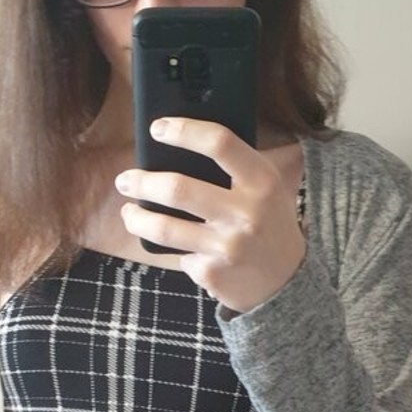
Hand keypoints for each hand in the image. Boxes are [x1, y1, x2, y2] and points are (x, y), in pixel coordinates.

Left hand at [114, 118, 304, 314]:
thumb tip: (177, 141)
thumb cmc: (267, 223)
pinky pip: (178, 255)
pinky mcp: (212, 272)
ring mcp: (227, 246)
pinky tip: (178, 248)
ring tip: (129, 212)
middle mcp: (246, 213)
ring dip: (135, 218)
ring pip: (164, 228)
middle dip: (142, 182)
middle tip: (125, 180)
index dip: (184, 131)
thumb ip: (234, 165)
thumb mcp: (266, 187)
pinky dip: (173, 250)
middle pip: (178, 189)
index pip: (220, 143)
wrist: (286, 282)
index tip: (157, 129)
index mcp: (261, 181)